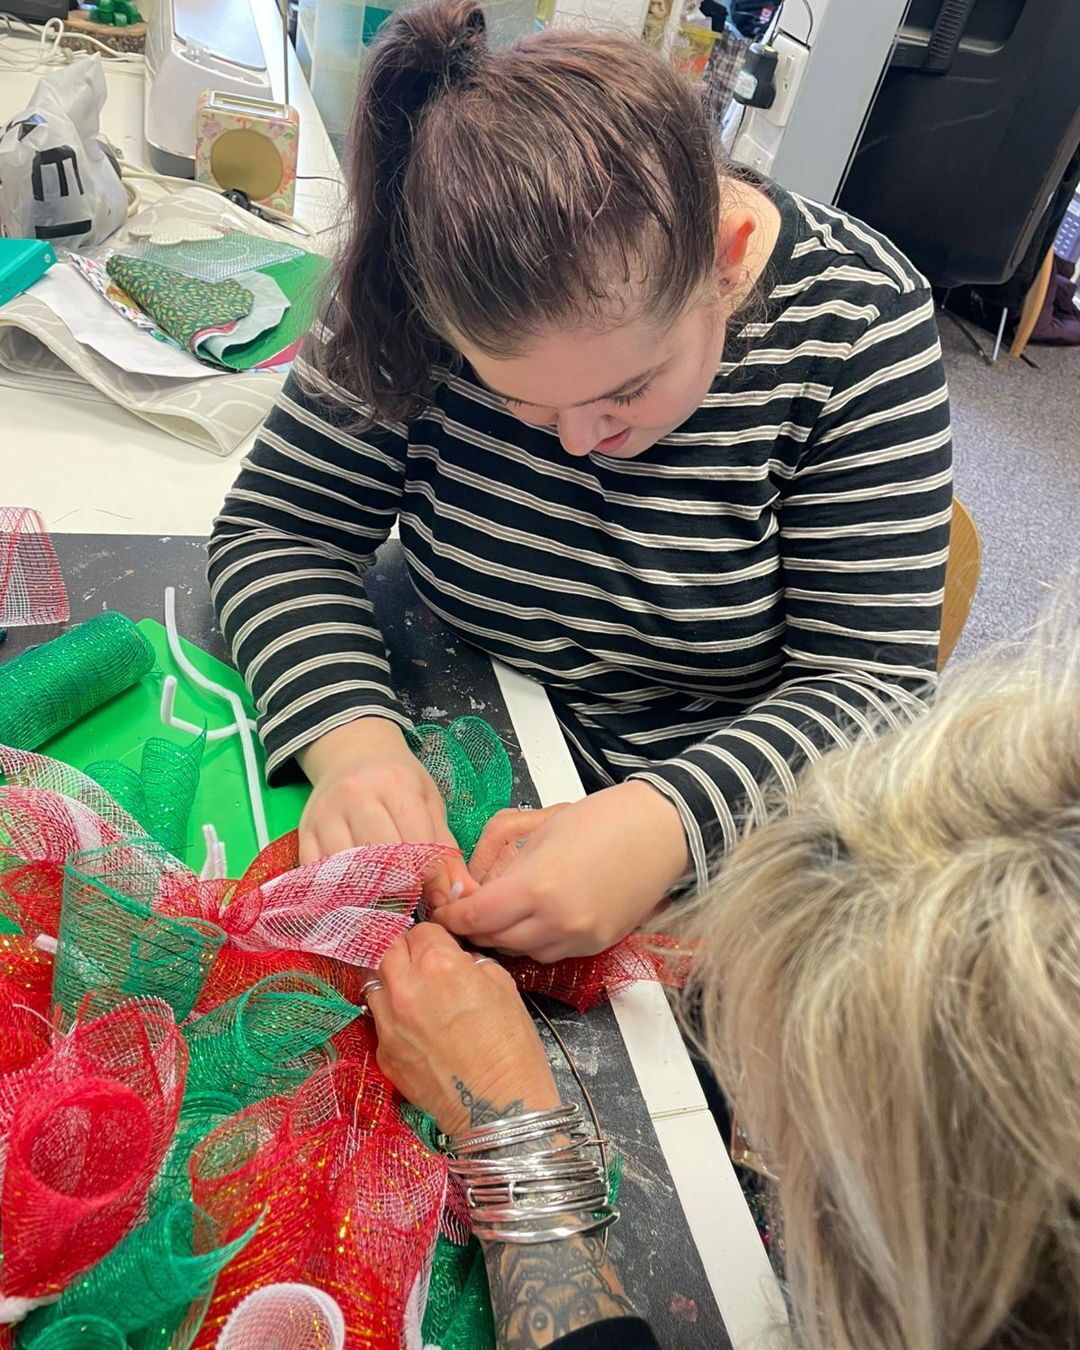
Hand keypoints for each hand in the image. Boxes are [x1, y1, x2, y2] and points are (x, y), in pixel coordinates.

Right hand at [297, 717, 472, 903]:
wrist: (352, 754)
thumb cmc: (399, 781)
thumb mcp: (429, 802)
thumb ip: (445, 849)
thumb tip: (458, 896)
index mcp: (395, 785)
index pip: (415, 844)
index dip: (428, 876)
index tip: (433, 890)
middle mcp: (356, 796)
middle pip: (380, 859)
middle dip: (399, 887)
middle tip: (409, 899)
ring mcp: (326, 815)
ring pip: (347, 870)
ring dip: (368, 894)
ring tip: (384, 900)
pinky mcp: (305, 833)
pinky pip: (319, 875)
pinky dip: (338, 892)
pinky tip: (355, 896)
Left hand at [365, 924, 558, 1135]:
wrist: (499, 1108)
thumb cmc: (512, 1046)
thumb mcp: (504, 986)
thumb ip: (472, 963)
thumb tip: (458, 961)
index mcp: (439, 965)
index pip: (422, 931)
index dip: (435, 938)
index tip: (442, 948)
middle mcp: (406, 988)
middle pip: (391, 952)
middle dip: (408, 953)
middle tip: (425, 966)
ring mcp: (389, 1023)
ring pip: (375, 984)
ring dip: (392, 982)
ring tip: (413, 994)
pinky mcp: (383, 1053)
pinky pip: (379, 1022)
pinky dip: (392, 1017)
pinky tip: (414, 1028)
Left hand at [434, 781, 688, 961]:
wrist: (661, 831)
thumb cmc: (600, 819)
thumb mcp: (535, 827)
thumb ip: (496, 861)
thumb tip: (468, 887)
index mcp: (536, 886)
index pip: (475, 919)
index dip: (451, 917)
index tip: (441, 911)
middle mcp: (556, 922)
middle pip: (494, 941)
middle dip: (475, 928)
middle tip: (466, 911)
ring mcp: (579, 938)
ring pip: (522, 953)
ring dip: (505, 937)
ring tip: (503, 912)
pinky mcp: (597, 946)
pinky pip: (551, 952)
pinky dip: (536, 940)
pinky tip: (538, 916)